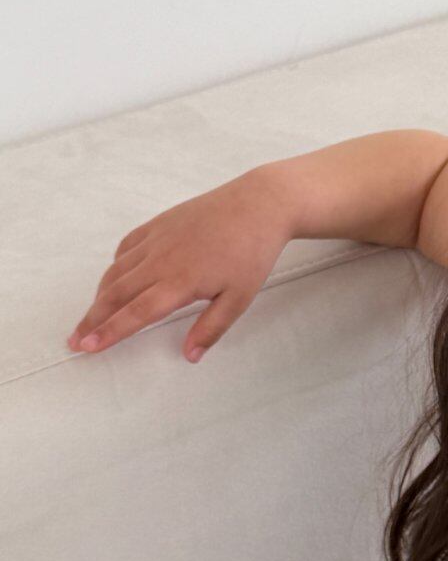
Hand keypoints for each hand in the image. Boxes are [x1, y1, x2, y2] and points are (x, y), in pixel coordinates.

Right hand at [66, 169, 292, 363]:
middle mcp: (160, 260)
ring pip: (117, 270)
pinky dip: (116, 265)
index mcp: (179, 281)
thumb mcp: (239, 298)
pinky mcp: (159, 224)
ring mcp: (157, 239)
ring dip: (100, 294)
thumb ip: (211, 328)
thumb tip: (191, 355)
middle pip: (116, 294)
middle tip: (76, 338)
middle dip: (93, 318)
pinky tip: (115, 277)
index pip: (135, 313)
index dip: (109, 332)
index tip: (87, 346)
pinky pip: (127, 246)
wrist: (258, 205)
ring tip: (92, 314)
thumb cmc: (252, 252)